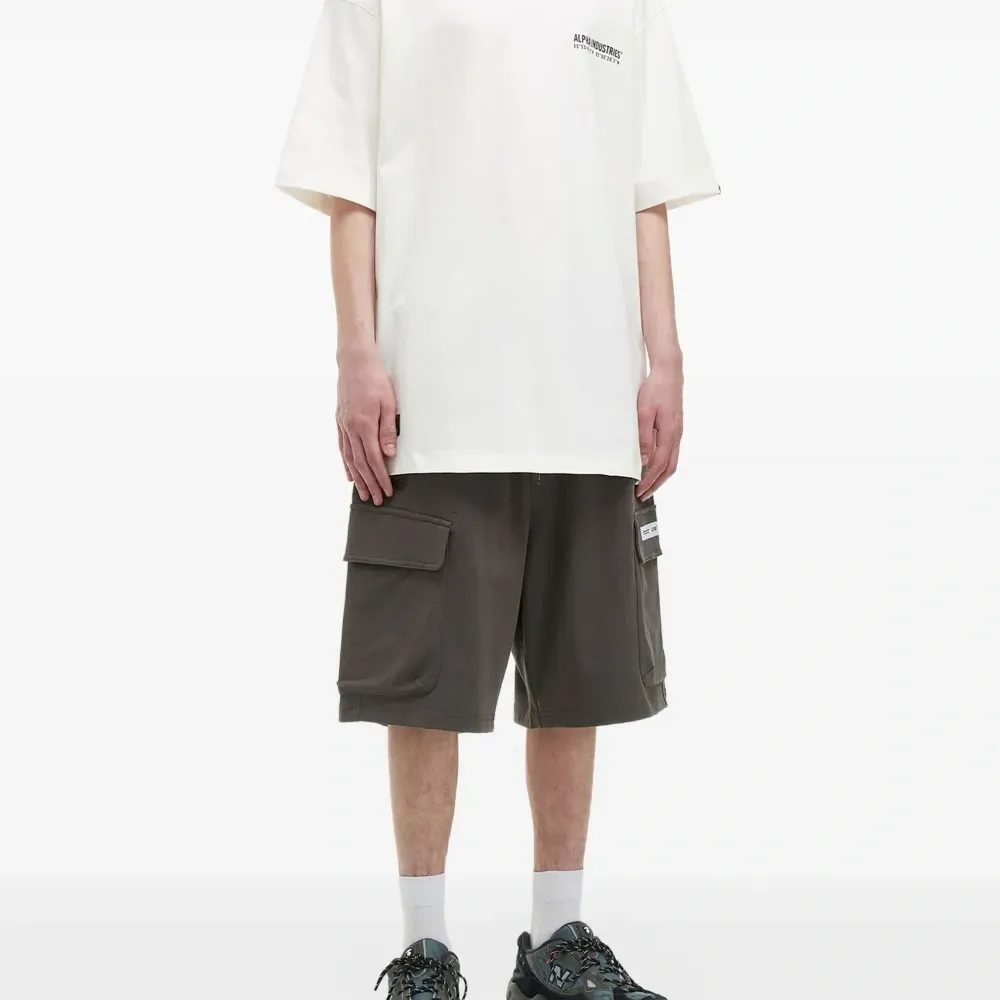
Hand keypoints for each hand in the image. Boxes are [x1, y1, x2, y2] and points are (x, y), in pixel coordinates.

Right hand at [336, 346, 397, 503]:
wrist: (354, 362)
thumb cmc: (374, 379)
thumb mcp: (389, 403)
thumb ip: (388, 430)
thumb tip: (389, 454)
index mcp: (363, 425)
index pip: (374, 459)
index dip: (380, 477)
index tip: (386, 490)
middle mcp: (350, 429)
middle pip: (360, 464)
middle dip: (369, 484)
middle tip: (376, 500)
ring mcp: (343, 426)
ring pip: (349, 459)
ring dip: (357, 478)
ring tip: (362, 493)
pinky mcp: (340, 421)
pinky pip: (342, 448)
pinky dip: (346, 463)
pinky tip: (349, 473)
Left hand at [635, 359, 683, 500]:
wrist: (669, 373)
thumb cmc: (656, 390)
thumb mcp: (643, 414)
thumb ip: (643, 438)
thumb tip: (642, 460)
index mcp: (669, 434)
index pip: (659, 466)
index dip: (649, 481)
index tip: (640, 491)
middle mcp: (677, 436)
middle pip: (669, 469)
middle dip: (656, 484)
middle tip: (643, 494)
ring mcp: (678, 432)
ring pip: (672, 462)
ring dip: (660, 476)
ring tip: (648, 484)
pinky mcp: (675, 427)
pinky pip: (672, 452)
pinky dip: (664, 464)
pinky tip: (655, 466)